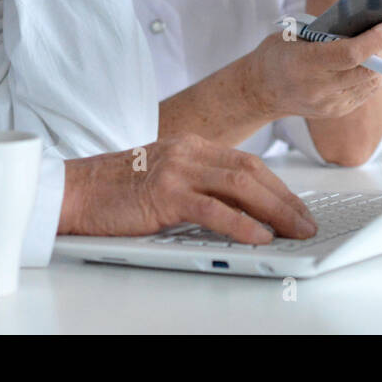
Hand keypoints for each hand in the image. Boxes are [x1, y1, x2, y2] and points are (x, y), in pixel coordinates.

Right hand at [59, 134, 317, 243]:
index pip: (247, 162)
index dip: (278, 186)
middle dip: (285, 199)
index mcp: (191, 145)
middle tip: (307, 223)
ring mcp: (177, 170)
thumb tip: (238, 209)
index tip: (297, 207)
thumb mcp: (163, 176)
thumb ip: (197, 183)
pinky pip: (213, 209)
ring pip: (241, 186)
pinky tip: (260, 237)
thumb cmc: (115, 189)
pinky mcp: (165, 194)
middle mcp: (188, 151)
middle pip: (252, 171)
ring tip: (295, 231)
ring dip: (275, 211)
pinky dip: (242, 224)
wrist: (74, 190)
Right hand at [238, 17, 381, 122]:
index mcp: (304, 64)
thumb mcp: (294, 35)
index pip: (351, 54)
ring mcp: (328, 104)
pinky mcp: (336, 112)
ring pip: (372, 82)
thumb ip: (327, 33)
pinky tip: (373, 60)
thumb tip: (365, 24)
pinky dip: (373, 74)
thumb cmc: (277, 55)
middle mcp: (318, 88)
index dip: (377, 38)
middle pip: (368, 69)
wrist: (260, 90)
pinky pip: (366, 92)